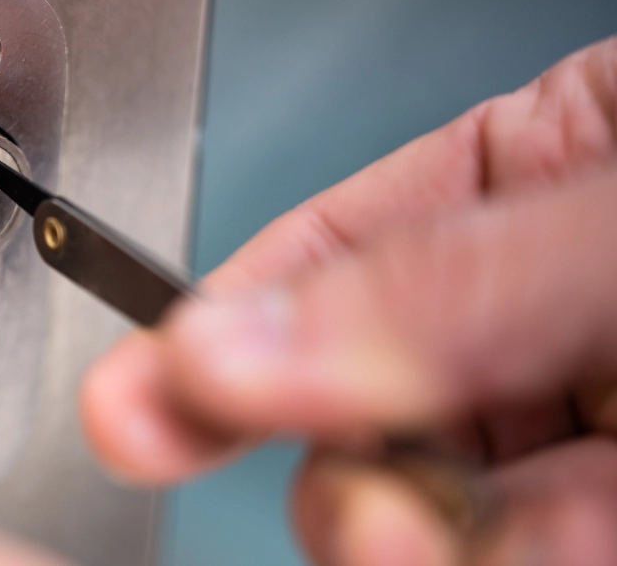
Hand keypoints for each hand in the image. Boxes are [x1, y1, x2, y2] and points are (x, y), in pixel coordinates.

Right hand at [82, 37, 616, 564]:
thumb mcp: (615, 222)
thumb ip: (440, 283)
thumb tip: (234, 347)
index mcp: (540, 175)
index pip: (332, 246)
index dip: (220, 325)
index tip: (133, 404)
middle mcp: (548, 306)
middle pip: (364, 396)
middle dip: (331, 463)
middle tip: (347, 510)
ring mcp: (592, 416)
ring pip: (432, 501)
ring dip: (404, 536)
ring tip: (418, 542)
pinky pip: (523, 552)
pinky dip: (503, 564)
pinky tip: (524, 551)